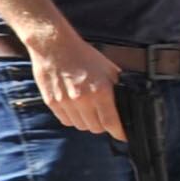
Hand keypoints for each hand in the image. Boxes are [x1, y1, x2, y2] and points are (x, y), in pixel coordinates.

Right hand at [21, 21, 122, 140]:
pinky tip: (75, 107)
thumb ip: (117, 87)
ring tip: (88, 110)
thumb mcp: (108, 68)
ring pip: (81, 126)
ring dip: (87, 122)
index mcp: (100, 91)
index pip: (111, 123)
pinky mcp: (52, 102)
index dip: (119, 133)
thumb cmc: (82, 55)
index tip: (123, 135)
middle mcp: (82, 100)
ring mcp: (65, 102)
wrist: (54, 45)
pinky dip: (72, 118)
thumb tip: (127, 101)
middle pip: (96, 128)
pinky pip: (66, 120)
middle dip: (103, 125)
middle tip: (104, 116)